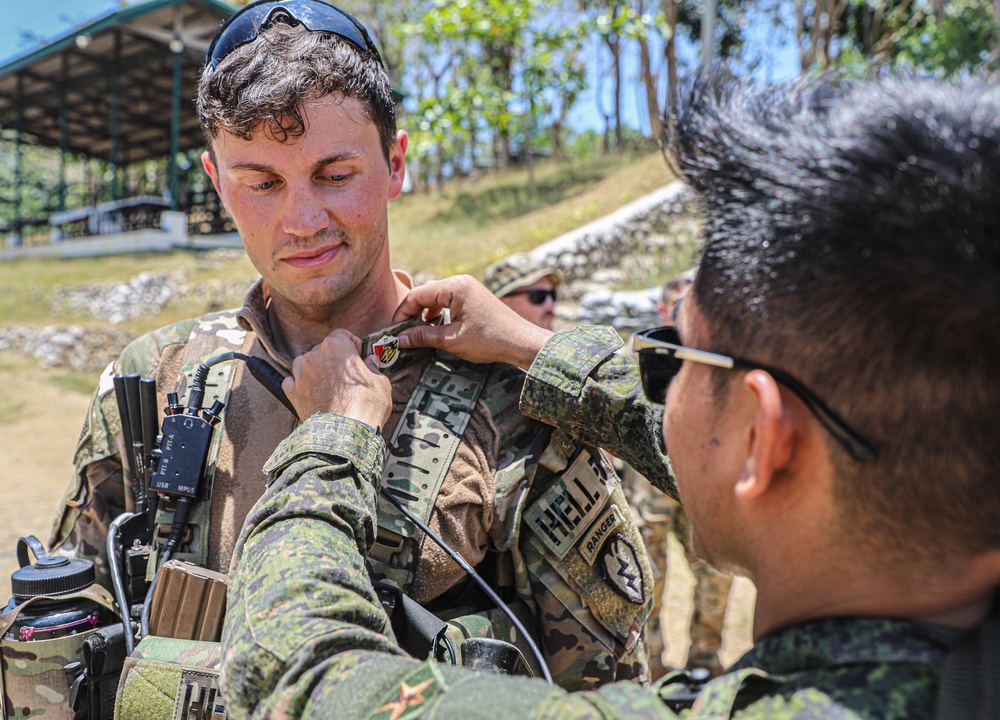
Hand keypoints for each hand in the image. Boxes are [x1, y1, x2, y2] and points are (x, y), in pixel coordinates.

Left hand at [282, 329, 391, 429]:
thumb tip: (371, 363)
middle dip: (334, 359)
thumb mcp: (381, 382)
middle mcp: (315, 356)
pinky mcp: (293, 394)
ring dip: (314, 369)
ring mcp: (301, 375)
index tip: (358, 355)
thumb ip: (374, 368)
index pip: (342, 335)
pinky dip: (299, 385)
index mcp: (336, 347)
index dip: (352, 344)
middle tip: (346, 375)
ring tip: (327, 383)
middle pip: (322, 349)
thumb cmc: (365, 407)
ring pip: (303, 363)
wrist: (347, 434)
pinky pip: (291, 382)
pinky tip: (309, 391)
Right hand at [392, 275, 553, 369]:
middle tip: (402, 333)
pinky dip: (437, 313)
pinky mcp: (473, 296)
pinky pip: (448, 300)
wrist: (522, 342)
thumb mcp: (451, 340)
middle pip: (425, 294)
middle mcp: (460, 281)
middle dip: (411, 313)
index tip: (393, 331)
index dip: (401, 313)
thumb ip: (423, 336)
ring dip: (424, 313)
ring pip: (435, 297)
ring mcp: (468, 288)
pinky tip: (435, 327)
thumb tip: (399, 339)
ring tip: (417, 332)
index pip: (416, 295)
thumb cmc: (490, 340)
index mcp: (454, 286)